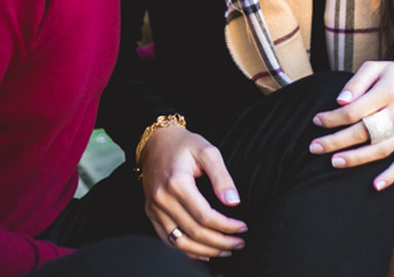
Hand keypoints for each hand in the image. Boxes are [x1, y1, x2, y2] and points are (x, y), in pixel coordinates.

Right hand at [138, 125, 247, 259]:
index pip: (205, 216)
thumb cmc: (184, 145)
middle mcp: (161, 198)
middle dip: (220, 242)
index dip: (226, 226)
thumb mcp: (207, 152)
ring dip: (205, 250)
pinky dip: (186, 250)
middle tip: (239, 243)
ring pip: (180, 242)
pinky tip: (204, 251)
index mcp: (177, 183)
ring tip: (225, 250)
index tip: (242, 227)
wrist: (156, 141)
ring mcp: (154, 208)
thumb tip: (234, 201)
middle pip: (194, 232)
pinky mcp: (151, 213)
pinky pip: (168, 239)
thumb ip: (221, 177)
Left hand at [308, 55, 393, 189]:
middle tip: (314, 147)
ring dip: (357, 158)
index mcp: (389, 90)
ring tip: (334, 162)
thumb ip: (356, 82)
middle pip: (365, 131)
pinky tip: (376, 185)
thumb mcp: (376, 67)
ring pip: (382, 148)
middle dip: (336, 141)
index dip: (333, 117)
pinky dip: (392, 175)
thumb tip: (339, 101)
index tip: (317, 120)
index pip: (355, 109)